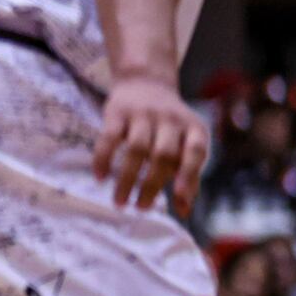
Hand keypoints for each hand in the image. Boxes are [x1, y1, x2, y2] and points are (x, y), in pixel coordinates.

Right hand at [93, 73, 209, 211]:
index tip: (177, 198)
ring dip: (127, 178)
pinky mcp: (117, 112)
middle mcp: (171, 120)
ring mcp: (143, 114)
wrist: (146, 83)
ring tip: (120, 201)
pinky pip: (109, 137)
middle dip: (151, 184)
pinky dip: (103, 159)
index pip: (195, 152)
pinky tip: (100, 177)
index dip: (188, 175)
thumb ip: (188, 176)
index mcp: (194, 129)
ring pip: (136, 149)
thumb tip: (184, 212)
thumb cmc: (169, 125)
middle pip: (163, 155)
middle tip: (141, 208)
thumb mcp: (185, 144)